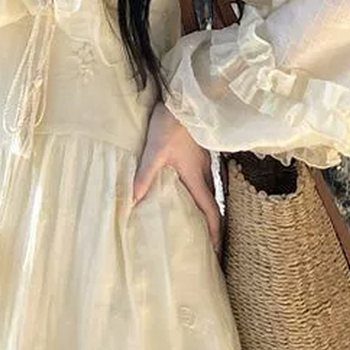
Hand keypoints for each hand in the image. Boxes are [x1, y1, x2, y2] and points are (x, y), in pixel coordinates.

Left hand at [133, 100, 222, 255]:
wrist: (184, 100)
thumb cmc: (169, 124)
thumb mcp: (154, 151)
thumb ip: (145, 175)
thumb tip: (134, 200)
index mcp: (195, 176)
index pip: (210, 210)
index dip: (214, 232)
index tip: (215, 249)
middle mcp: (204, 172)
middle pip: (212, 204)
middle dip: (212, 225)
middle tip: (208, 242)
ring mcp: (204, 162)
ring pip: (209, 191)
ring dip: (207, 209)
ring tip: (198, 222)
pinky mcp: (200, 153)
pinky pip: (204, 179)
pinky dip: (201, 193)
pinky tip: (190, 192)